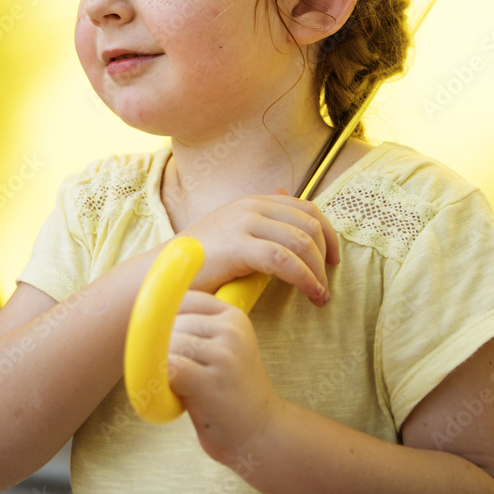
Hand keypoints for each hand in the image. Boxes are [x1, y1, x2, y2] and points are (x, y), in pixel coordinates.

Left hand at [168, 291, 282, 463]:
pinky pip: (169, 368)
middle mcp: (231, 330)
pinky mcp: (210, 382)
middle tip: (179, 374)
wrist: (259, 431)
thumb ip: (196, 328)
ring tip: (179, 385)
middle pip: (171, 323)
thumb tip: (148, 313)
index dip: (168, 323)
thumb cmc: (231, 391)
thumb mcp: (224, 347)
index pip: (182, 300)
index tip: (171, 346)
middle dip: (163, 349)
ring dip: (162, 367)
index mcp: (233, 315)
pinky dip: (160, 381)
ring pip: (168, 345)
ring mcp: (223, 355)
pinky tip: (173, 395)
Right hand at [182, 189, 338, 307]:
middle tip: (327, 282)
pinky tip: (311, 294)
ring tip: (321, 295)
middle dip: (326, 254)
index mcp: (253, 202)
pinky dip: (305, 279)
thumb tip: (284, 197)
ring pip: (302, 241)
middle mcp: (251, 206)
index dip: (328, 233)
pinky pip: (285, 260)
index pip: (306, 208)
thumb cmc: (199, 263)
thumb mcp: (233, 233)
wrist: (160, 275)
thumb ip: (261, 222)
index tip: (333, 260)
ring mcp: (244, 223)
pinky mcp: (238, 246)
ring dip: (318, 271)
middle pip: (309, 224)